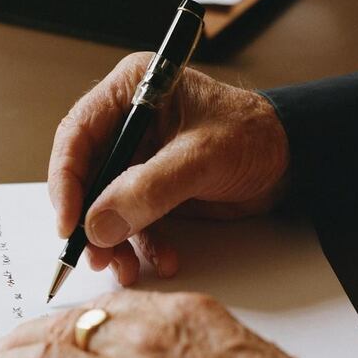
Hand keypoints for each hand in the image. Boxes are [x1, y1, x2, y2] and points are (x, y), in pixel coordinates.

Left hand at [0, 291, 326, 357]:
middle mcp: (141, 344)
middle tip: (1, 346)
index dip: (62, 317)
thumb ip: (185, 336)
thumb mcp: (234, 342)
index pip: (100, 306)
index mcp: (174, 313)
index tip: (45, 324)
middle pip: (61, 329)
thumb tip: (153, 344)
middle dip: (22, 338)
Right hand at [48, 53, 289, 284]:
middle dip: (89, 218)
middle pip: (85, 174)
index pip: (78, 134)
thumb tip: (99, 224)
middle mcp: (127, 120)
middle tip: (94, 254)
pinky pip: (130, 219)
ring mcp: (137, 156)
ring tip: (126, 267)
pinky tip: (161, 259)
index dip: (67, 179)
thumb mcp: (202, 157)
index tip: (69, 222)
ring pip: (104, 203)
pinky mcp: (150, 186)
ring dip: (113, 239)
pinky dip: (140, 243)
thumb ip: (149, 188)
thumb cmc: (254, 137)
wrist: (291, 162)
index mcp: (132, 90)